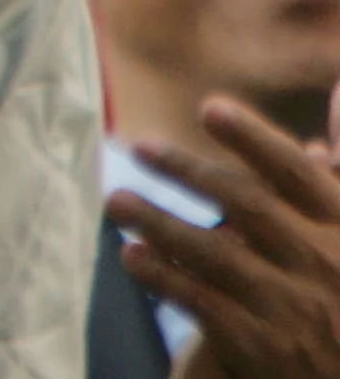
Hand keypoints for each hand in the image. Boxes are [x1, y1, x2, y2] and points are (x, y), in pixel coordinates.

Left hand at [113, 92, 339, 378]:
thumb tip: (338, 87)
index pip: (299, 175)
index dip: (255, 140)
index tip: (209, 108)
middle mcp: (321, 262)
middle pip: (250, 208)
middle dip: (192, 173)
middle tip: (140, 146)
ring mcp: (293, 307)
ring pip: (219, 257)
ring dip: (162, 225)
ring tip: (116, 201)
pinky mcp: (265, 347)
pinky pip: (207, 305)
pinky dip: (167, 280)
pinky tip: (132, 256)